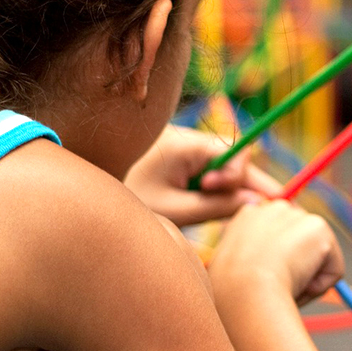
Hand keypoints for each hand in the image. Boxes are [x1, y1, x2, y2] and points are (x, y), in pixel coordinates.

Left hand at [124, 124, 280, 225]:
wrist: (93, 199)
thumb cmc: (130, 202)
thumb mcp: (176, 210)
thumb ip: (216, 207)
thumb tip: (257, 203)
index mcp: (187, 144)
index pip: (237, 149)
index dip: (236, 174)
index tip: (213, 192)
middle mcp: (190, 139)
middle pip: (233, 157)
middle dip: (241, 184)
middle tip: (258, 211)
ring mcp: (184, 148)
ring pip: (221, 166)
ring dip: (223, 189)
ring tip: (208, 211)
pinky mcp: (177, 159)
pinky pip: (206, 170)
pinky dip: (209, 189)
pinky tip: (198, 206)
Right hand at [209, 199, 344, 305]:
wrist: (242, 290)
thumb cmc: (230, 292)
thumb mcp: (233, 271)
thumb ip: (252, 263)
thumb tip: (274, 275)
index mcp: (248, 217)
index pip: (277, 238)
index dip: (277, 263)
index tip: (264, 282)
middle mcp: (273, 208)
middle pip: (301, 245)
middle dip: (296, 268)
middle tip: (275, 288)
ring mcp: (296, 216)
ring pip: (317, 260)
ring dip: (305, 281)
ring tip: (281, 287)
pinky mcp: (319, 228)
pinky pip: (333, 270)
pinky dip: (320, 287)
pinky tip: (297, 286)